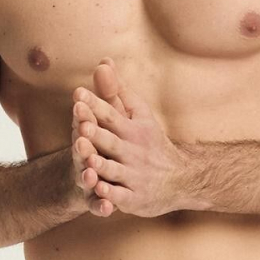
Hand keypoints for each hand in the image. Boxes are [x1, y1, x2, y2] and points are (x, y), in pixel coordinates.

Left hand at [72, 57, 189, 217]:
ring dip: (101, 165)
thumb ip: (116, 91)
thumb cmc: (152, 143)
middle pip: (111, 141)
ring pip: (114, 170)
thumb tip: (103, 61)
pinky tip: (99, 190)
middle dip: (95, 134)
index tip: (78, 93)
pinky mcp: (135, 198)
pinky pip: (121, 196)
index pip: (111, 115)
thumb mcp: (139, 115)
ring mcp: (135, 176)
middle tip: (80, 124)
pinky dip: (111, 194)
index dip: (95, 105)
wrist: (182, 178)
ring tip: (87, 158)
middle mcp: (134, 152)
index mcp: (133, 129)